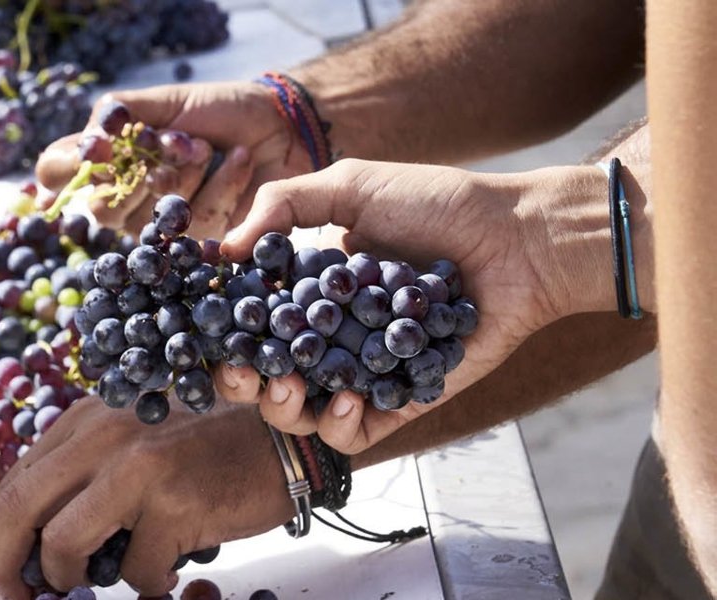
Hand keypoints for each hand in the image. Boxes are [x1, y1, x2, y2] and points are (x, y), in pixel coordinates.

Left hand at [0, 397, 291, 598]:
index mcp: (87, 419)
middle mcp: (104, 435)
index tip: (7, 571)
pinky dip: (146, 585)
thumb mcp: (132, 441)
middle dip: (6, 563)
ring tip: (103, 579)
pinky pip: (134, 570)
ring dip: (73, 578)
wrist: (282, 438)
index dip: (2, 534)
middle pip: (21, 507)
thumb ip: (85, 473)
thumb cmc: (205, 448)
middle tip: (17, 596)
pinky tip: (168, 571)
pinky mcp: (175, 503)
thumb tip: (34, 543)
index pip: (18, 480)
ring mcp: (138, 467)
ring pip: (64, 543)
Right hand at [36, 82, 311, 239]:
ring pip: (148, 217)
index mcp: (108, 162)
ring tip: (209, 148)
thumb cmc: (218, 111)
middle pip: (101, 208)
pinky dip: (223, 183)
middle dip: (142, 170)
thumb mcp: (165, 102)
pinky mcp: (201, 244)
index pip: (56, 172)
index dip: (66, 166)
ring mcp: (160, 227)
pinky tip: (240, 160)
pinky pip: (196, 222)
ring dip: (183, 174)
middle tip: (179, 141)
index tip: (96, 149)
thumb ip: (117, 115)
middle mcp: (126, 200)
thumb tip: (83, 146)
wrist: (282, 124)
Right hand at [218, 159, 625, 453]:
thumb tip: (220, 248)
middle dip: (241, 382)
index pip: (248, 323)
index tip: (211, 333)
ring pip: (301, 415)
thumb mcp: (351, 186)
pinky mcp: (398, 402)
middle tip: (244, 373)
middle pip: (263, 377)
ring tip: (292, 388)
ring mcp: (361, 372)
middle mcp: (328, 336)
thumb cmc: (436, 205)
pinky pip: (356, 436)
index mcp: (307, 290)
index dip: (222, 334)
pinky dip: (342, 425)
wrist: (516, 241)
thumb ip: (282, 204)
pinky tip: (350, 398)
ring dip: (283, 409)